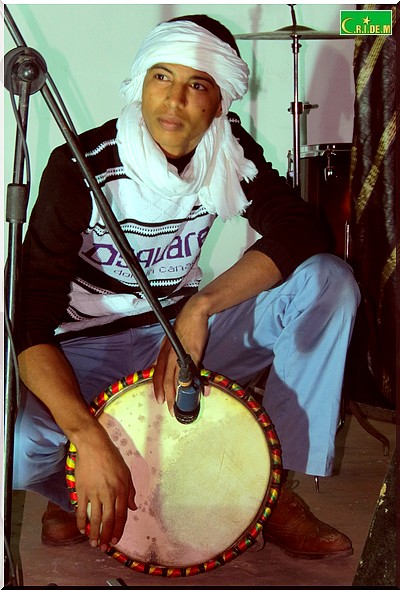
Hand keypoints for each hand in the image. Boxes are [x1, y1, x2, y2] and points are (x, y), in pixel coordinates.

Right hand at [73, 425, 136, 550]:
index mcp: (121, 489)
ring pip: (95, 518)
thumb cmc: (112, 457)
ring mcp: (94, 493)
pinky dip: (81, 521)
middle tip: (104, 547)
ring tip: (93, 543)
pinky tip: (82, 529)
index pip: (121, 515)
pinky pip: (82, 510)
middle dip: (107, 536)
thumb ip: (130, 491)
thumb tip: (133, 508)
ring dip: (94, 533)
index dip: (119, 530)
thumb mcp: (126, 472)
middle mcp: (109, 493)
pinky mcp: (82, 490)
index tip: (115, 540)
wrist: (94, 446)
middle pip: (109, 520)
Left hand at [152, 298, 209, 414]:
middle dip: (169, 397)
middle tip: (172, 409)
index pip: (157, 374)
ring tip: (184, 405)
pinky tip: (202, 391)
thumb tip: (166, 367)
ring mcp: (182, 355)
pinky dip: (199, 383)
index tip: (160, 400)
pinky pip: (196, 372)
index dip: (158, 389)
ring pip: (179, 379)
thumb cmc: (183, 327)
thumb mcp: (171, 341)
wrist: (194, 313)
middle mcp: (170, 355)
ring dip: (181, 394)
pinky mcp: (194, 354)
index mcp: (163, 353)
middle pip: (167, 380)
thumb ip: (169, 355)